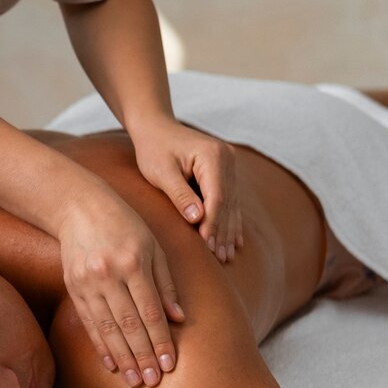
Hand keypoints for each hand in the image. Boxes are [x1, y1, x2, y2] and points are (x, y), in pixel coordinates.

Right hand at [56, 183, 184, 387]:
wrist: (79, 207)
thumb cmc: (125, 225)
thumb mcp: (153, 246)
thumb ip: (166, 282)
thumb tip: (179, 318)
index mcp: (134, 261)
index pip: (150, 311)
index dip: (161, 340)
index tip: (170, 363)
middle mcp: (109, 274)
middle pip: (129, 324)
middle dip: (143, 355)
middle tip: (154, 381)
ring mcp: (87, 282)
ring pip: (107, 328)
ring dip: (123, 357)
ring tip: (136, 380)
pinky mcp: (73, 287)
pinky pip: (89, 323)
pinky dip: (101, 346)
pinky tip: (112, 364)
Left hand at [132, 118, 242, 262]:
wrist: (156, 128)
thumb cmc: (154, 149)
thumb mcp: (161, 173)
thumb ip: (180, 195)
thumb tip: (197, 219)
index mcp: (212, 156)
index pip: (217, 197)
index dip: (213, 224)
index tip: (207, 246)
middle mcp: (227, 158)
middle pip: (227, 202)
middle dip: (223, 232)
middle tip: (220, 259)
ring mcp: (229, 164)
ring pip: (231, 204)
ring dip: (228, 230)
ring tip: (226, 256)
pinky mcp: (226, 171)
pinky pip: (230, 200)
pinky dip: (229, 220)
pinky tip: (234, 241)